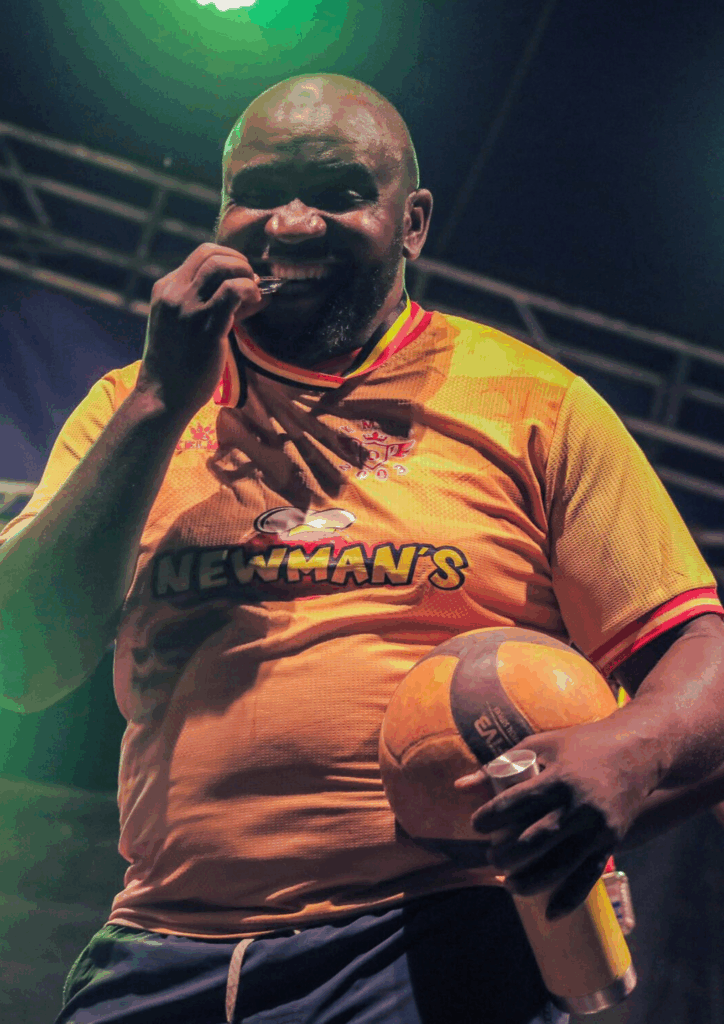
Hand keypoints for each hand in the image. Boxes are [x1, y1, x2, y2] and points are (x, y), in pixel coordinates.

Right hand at [136, 243, 268, 416]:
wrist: (163, 394)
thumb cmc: (176, 364)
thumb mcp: (178, 322)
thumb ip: (201, 302)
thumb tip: (242, 289)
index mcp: (165, 288)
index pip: (200, 255)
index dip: (227, 259)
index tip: (239, 277)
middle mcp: (174, 293)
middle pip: (211, 253)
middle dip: (238, 261)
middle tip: (250, 281)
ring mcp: (188, 309)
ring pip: (222, 266)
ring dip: (245, 274)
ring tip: (253, 293)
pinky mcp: (206, 327)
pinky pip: (233, 291)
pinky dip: (250, 291)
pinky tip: (255, 304)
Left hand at [455, 720, 657, 919]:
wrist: (638, 751)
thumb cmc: (581, 744)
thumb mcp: (541, 744)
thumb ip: (500, 764)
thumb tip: (459, 786)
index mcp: (559, 777)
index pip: (518, 801)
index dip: (492, 816)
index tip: (476, 825)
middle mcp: (579, 804)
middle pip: (537, 837)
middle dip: (508, 853)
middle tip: (490, 856)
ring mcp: (598, 825)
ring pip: (561, 863)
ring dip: (532, 880)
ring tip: (509, 885)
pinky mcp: (612, 840)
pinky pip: (589, 875)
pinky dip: (569, 898)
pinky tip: (549, 914)